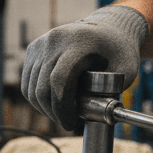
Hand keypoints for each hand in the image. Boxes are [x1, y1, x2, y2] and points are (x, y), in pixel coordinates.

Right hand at [21, 5, 148, 129]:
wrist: (107, 28)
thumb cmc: (118, 52)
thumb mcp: (125, 71)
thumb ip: (107, 94)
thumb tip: (87, 119)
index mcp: (79, 42)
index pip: (59, 81)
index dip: (62, 108)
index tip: (71, 124)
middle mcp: (55, 41)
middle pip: (42, 88)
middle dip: (53, 112)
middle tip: (68, 123)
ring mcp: (41, 44)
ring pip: (31, 88)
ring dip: (44, 108)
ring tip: (61, 114)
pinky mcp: (33, 50)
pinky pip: (27, 82)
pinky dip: (37, 97)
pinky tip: (52, 102)